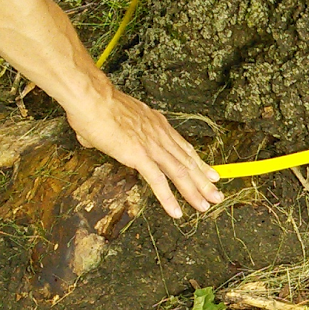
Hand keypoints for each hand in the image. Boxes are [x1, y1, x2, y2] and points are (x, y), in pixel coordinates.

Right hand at [66, 87, 223, 217]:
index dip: (199, 162)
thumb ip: (109, 130)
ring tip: (204, 206)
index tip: (211, 173)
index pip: (184, 147)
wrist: (91, 98)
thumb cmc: (97, 104)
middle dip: (204, 181)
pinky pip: (157, 181)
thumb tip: (91, 137)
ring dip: (193, 192)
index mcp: (157, 124)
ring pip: (179, 173)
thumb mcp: (112, 116)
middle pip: (188, 162)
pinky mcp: (139, 156)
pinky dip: (168, 198)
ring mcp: (152, 146)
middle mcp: (160, 135)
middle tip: (217, 195)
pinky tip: (176, 211)